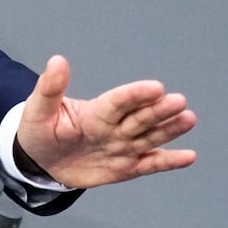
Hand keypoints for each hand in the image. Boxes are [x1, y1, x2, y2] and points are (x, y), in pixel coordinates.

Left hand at [15, 55, 196, 189]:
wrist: (41, 161)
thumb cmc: (40, 131)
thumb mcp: (39, 109)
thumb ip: (50, 88)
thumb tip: (56, 60)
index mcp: (96, 112)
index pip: (118, 101)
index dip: (135, 95)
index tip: (155, 87)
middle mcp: (115, 127)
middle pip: (140, 117)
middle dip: (159, 110)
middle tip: (178, 101)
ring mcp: (122, 147)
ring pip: (150, 137)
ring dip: (169, 129)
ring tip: (188, 118)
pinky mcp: (126, 167)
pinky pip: (150, 164)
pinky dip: (168, 161)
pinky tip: (188, 156)